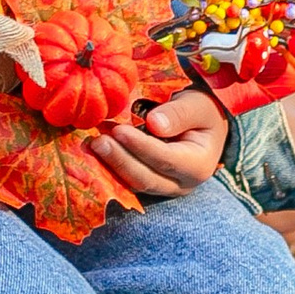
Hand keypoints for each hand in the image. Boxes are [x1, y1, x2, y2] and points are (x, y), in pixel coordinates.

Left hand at [91, 87, 229, 201]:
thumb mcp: (198, 105)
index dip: (141, 147)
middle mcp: (180, 184)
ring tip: (92, 143)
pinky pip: (124, 180)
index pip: (166, 159)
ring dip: (110, 165)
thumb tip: (155, 124)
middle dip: (120, 160)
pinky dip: (108, 166)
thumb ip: (179, 114)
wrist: (201, 124)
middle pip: (146, 179)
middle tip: (98, 141)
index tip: (119, 131)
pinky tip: (93, 150)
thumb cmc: (201, 111)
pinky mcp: (145, 184)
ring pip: (132, 183)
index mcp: (198, 166)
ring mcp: (161, 188)